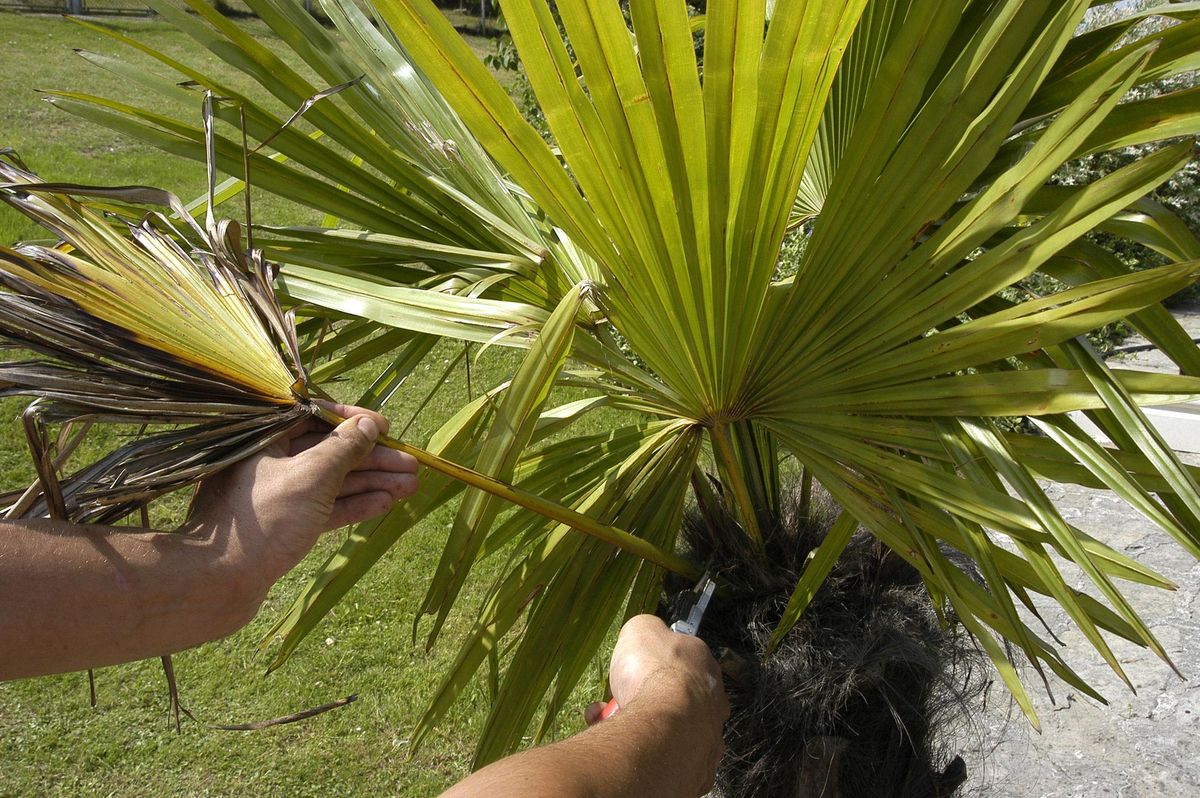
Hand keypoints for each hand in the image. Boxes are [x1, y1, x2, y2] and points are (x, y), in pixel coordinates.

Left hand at [188, 401, 418, 607]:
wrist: (216, 582)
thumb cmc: (261, 521)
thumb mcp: (311, 476)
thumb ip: (344, 448)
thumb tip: (369, 424)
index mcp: (266, 437)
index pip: (316, 416)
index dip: (355, 420)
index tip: (387, 428)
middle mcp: (270, 460)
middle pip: (331, 451)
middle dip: (373, 459)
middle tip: (412, 465)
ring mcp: (278, 494)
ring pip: (332, 481)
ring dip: (371, 482)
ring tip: (410, 486)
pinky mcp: (284, 524)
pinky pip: (324, 507)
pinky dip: (352, 505)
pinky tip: (384, 504)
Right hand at [586, 615, 728, 792]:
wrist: (663, 726)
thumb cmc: (654, 674)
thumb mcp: (641, 629)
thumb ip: (646, 629)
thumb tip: (645, 632)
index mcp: (704, 664)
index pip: (681, 659)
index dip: (653, 663)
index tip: (632, 668)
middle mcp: (713, 698)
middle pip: (675, 695)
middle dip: (646, 695)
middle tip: (622, 697)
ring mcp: (708, 733)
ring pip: (671, 726)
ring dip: (643, 721)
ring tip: (615, 720)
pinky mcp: (698, 765)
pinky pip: (667, 754)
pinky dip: (646, 748)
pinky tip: (627, 740)